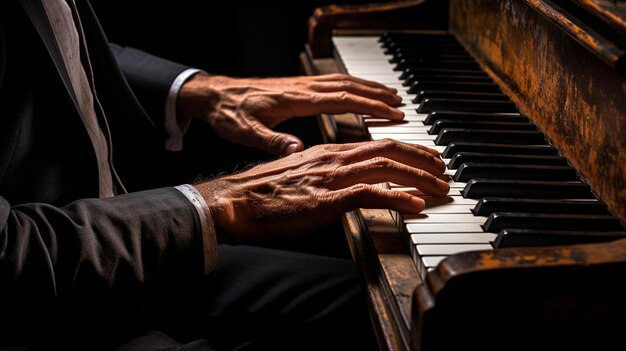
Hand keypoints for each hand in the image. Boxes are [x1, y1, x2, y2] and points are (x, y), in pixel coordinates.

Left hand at [177, 73, 403, 155]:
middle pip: (349, 86)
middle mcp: (303, 88)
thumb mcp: (247, 132)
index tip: (393, 112)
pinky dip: (352, 87)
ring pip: (343, 82)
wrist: (213, 94)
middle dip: (378, 96)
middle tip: (402, 106)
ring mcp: (301, 85)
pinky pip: (333, 83)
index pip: (341, 99)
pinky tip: (359, 94)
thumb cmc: (230, 114)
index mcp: (296, 99)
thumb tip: (297, 150)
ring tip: (390, 97)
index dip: (369, 106)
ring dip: (369, 89)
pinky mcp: (297, 87)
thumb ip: (273, 141)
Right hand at [193, 139, 448, 244]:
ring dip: (419, 177)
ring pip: (386, 168)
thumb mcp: (301, 179)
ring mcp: (331, 177)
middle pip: (390, 150)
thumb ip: (329, 179)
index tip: (427, 160)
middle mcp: (334, 158)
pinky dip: (397, 197)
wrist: (233, 202)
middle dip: (423, 160)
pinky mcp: (326, 200)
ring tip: (440, 188)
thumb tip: (352, 189)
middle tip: (444, 172)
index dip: (409, 151)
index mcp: (329, 152)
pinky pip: (369, 194)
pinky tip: (415, 205)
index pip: (378, 145)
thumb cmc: (262, 194)